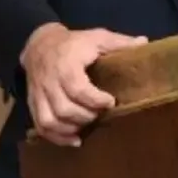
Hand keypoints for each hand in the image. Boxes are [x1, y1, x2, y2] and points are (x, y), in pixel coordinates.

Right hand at [19, 23, 146, 146]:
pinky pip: (40, 126)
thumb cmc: (74, 43)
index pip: (77, 88)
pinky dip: (56, 137)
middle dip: (86, 116)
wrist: (39, 45)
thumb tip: (145, 42)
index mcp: (66, 64)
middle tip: (101, 114)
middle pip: (64, 108)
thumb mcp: (97, 37)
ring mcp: (38, 95)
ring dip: (70, 129)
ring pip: (49, 120)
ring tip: (88, 127)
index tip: (111, 102)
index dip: (95, 100)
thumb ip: (119, 42)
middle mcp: (49, 81)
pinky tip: (74, 140)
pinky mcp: (33, 104)